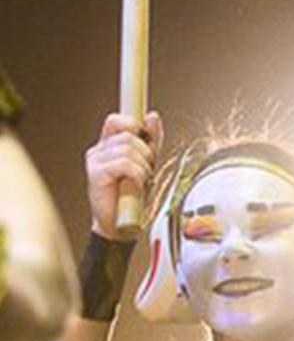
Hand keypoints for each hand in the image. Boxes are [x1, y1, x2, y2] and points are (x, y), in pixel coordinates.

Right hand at [84, 111, 162, 239]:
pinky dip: (137, 174)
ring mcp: (95, 161)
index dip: (132, 124)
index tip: (145, 138)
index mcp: (108, 145)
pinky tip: (135, 184)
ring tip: (140, 181)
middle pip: (127, 134)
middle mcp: (99, 150)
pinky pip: (124, 163)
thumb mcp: (147, 163)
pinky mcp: (96, 173)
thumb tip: (152, 116)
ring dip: (143, 167)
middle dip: (145, 153)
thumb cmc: (133, 195)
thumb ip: (151, 141)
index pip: (116, 120)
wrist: (121, 224)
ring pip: (128, 149)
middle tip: (145, 170)